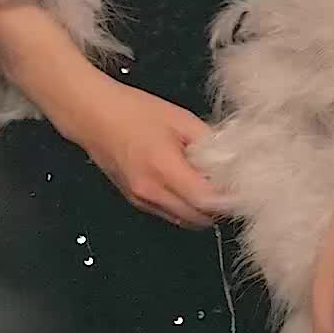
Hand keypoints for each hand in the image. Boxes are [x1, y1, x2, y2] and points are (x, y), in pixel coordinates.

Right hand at [76, 79, 223, 230]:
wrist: (92, 115)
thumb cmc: (133, 111)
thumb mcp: (180, 118)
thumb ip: (208, 141)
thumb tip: (230, 159)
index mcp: (164, 168)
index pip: (206, 201)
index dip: (228, 199)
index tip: (241, 189)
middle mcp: (152, 191)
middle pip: (198, 219)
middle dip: (217, 207)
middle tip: (227, 186)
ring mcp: (142, 200)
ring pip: (185, 221)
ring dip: (201, 210)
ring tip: (206, 183)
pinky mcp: (136, 201)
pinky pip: (169, 214)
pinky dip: (184, 206)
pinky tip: (186, 184)